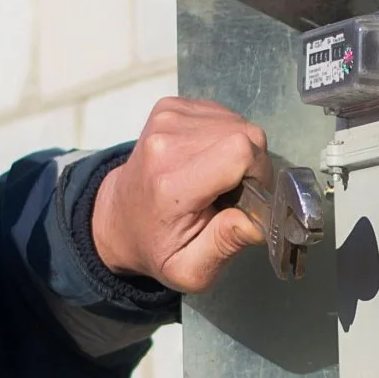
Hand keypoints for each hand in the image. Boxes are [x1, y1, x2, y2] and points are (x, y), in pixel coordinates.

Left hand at [89, 97, 268, 293]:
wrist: (120, 219)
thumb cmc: (159, 247)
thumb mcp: (190, 271)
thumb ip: (224, 246)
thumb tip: (257, 221)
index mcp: (172, 185)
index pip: (239, 151)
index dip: (258, 173)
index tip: (247, 197)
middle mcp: (165, 142)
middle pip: (244, 134)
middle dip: (251, 163)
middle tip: (232, 192)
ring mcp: (165, 119)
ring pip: (236, 122)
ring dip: (238, 150)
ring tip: (216, 177)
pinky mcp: (168, 106)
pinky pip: (221, 114)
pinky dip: (223, 136)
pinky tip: (206, 158)